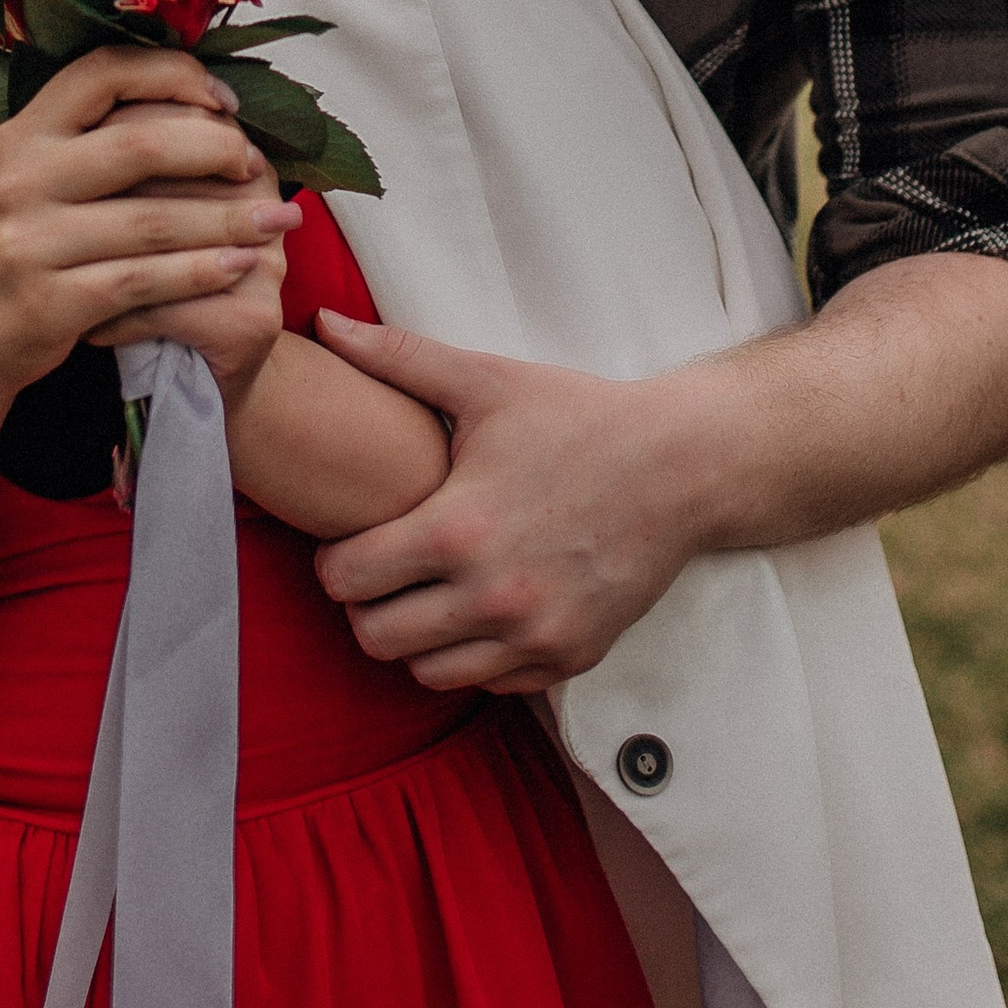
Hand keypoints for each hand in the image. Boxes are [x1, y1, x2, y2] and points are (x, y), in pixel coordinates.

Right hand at [0, 52, 297, 456]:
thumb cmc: (18, 245)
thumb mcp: (35, 175)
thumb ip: (94, 137)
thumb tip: (200, 103)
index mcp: (23, 131)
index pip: (104, 73)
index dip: (175, 76)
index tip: (225, 100)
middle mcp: (21, 177)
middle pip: (141, 145)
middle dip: (216, 150)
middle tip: (256, 164)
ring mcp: (31, 241)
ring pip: (153, 220)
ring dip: (225, 219)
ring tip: (273, 220)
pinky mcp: (49, 301)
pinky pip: (144, 280)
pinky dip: (199, 271)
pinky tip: (237, 265)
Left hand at [307, 317, 709, 693]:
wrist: (684, 466)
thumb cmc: (580, 418)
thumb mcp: (488, 380)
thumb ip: (398, 357)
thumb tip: (323, 323)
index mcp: (458, 530)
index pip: (346, 579)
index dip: (334, 559)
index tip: (350, 539)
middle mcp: (493, 596)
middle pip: (375, 638)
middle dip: (364, 605)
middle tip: (380, 571)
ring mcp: (534, 635)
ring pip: (427, 673)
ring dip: (415, 637)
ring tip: (425, 593)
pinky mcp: (569, 658)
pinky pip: (489, 684)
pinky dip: (472, 657)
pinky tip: (478, 611)